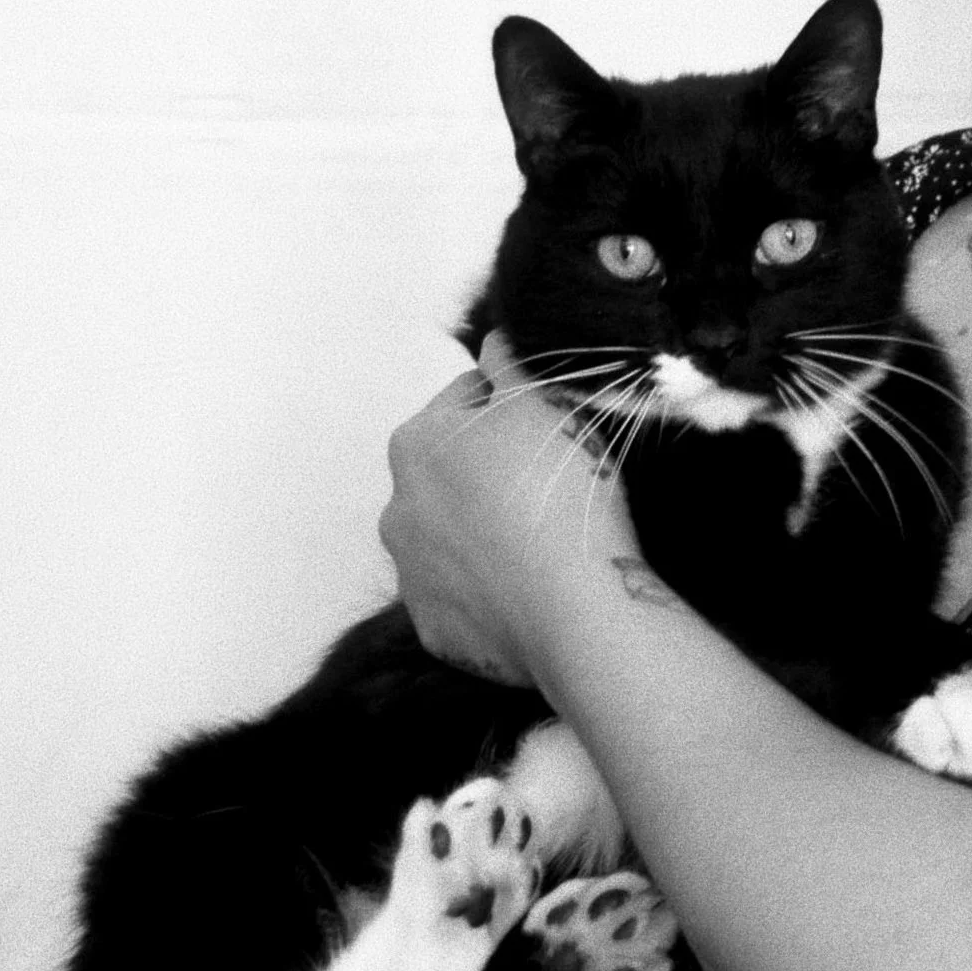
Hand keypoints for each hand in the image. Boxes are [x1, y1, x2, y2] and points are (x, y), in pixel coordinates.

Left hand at [379, 332, 637, 685]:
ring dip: (488, 533)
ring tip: (545, 542)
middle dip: (491, 474)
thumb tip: (493, 341)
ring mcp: (413, 576)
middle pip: (452, 474)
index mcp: (415, 444)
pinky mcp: (436, 629)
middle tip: (552, 486)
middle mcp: (397, 510)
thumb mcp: (545, 400)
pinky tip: (535, 587)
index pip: (466, 401)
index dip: (515, 406)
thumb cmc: (559, 493)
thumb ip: (510, 361)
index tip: (552, 427)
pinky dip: (493, 591)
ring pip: (454, 538)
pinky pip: (466, 598)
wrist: (575, 607)